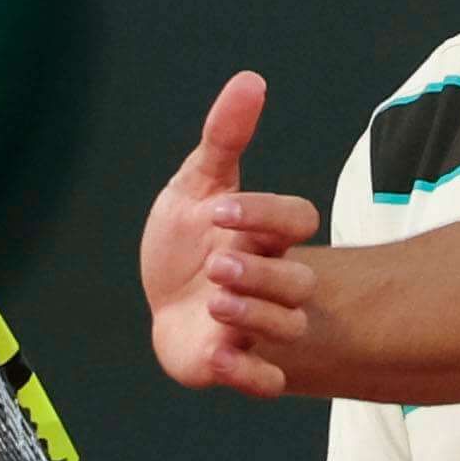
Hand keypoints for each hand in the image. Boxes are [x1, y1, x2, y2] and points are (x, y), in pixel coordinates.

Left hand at [143, 73, 322, 396]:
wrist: (160, 300)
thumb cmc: (184, 242)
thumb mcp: (195, 184)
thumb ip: (224, 136)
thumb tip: (250, 80)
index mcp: (266, 234)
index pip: (297, 220)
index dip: (265, 214)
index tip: (218, 211)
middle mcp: (271, 280)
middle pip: (298, 279)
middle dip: (262, 272)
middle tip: (217, 263)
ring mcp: (257, 325)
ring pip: (287, 327)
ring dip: (257, 315)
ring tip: (216, 302)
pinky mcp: (236, 365)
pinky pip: (264, 381)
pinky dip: (248, 372)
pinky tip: (218, 353)